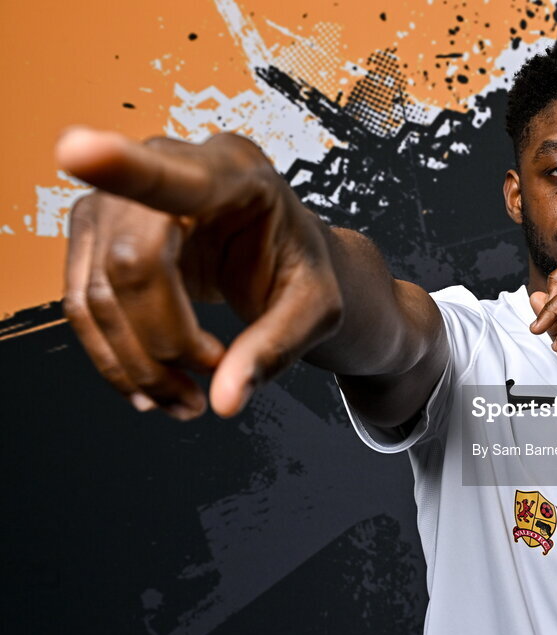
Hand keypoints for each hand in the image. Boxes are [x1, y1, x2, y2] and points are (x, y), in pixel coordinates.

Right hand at [57, 128, 341, 419]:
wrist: (283, 259)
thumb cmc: (304, 270)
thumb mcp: (317, 311)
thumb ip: (277, 349)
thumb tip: (227, 401)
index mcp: (237, 173)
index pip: (173, 176)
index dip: (123, 167)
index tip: (78, 149)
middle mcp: (169, 169)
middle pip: (133, 262)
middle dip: (165, 341)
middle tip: (214, 375)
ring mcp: (122, 197)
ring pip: (99, 293)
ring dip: (138, 365)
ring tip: (188, 401)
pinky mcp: (97, 232)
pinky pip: (83, 305)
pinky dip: (115, 358)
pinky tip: (152, 389)